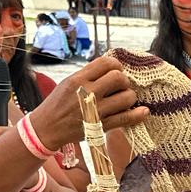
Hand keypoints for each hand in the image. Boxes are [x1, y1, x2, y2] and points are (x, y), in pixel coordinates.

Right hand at [32, 56, 148, 149]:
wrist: (47, 128)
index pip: (106, 63)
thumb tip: (112, 66)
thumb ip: (89, 74)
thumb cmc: (58, 104)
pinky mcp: (101, 126)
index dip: (116, 65)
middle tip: (120, 87)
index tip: (115, 71)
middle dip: (124, 81)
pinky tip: (143, 111)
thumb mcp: (68, 83)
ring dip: (129, 97)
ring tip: (123, 100)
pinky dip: (138, 114)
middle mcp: (88, 93)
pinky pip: (126, 118)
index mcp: (78, 79)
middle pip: (119, 78)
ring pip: (126, 97)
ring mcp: (96, 111)